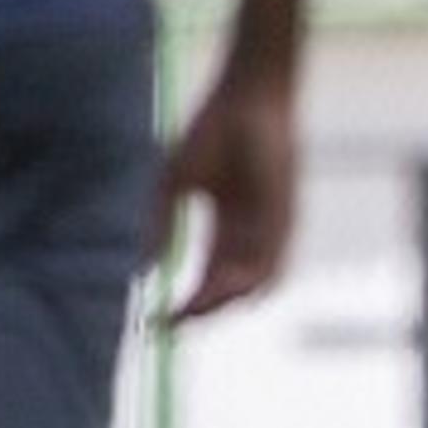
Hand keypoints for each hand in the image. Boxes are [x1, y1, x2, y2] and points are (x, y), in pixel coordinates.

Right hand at [148, 58, 301, 325]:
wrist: (246, 103)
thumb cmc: (211, 134)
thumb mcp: (174, 185)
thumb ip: (159, 224)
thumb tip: (141, 270)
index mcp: (228, 228)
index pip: (208, 278)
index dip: (184, 303)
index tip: (157, 319)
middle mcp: (252, 235)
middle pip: (230, 289)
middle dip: (201, 311)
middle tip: (174, 324)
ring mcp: (271, 230)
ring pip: (253, 284)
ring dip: (223, 301)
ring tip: (194, 308)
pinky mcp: (286, 220)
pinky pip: (274, 264)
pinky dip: (249, 283)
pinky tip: (223, 291)